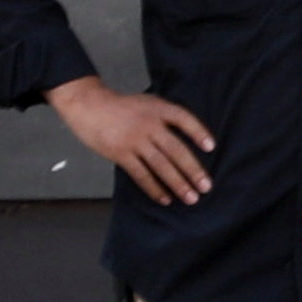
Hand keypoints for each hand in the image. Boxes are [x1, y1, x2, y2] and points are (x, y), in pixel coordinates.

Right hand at [50, 80, 216, 204]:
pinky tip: (165, 198)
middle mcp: (149, 124)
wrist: (89, 105)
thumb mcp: (148, 103)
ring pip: (161, 165)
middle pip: (175, 149)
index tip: (211, 147)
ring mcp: (134, 140)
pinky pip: (141, 174)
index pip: (184, 118)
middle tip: (206, 187)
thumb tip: (189, 140)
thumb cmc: (122, 107)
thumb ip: (166, 117)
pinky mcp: (120, 153)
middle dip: (193, 170)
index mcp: (159, 108)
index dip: (198, 132)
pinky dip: (154, 188)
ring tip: (191, 198)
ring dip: (178, 183)